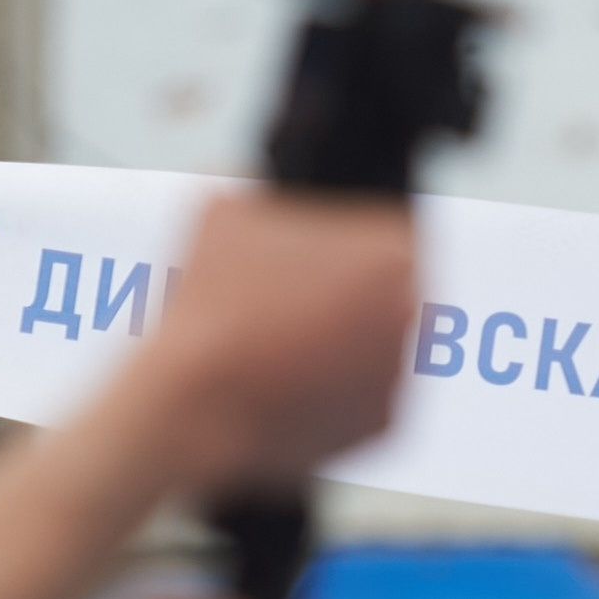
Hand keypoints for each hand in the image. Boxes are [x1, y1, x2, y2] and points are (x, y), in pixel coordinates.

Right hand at [142, 190, 416, 493]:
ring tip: (286, 344)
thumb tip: (252, 172)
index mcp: (395, 253)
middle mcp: (415, 313)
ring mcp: (405, 373)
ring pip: (385, 345)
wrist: (183, 402)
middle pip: (395, 293)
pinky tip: (292, 382)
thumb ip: (254, 183)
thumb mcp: (220, 210)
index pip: (394, 238)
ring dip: (351, 343)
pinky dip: (340, 392)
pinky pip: (370, 397)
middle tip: (301, 303)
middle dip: (356, 295)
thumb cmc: (204, 304)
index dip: (351, 249)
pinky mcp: (387, 426)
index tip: (318, 263)